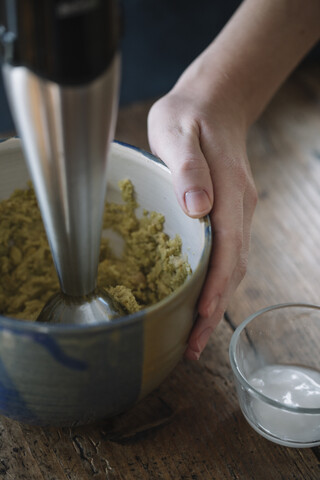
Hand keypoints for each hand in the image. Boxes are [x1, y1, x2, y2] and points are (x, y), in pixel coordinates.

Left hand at [148, 88, 256, 359]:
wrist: (213, 103)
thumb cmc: (189, 117)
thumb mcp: (178, 133)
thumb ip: (186, 169)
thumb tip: (198, 208)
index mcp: (229, 190)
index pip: (227, 248)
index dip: (216, 285)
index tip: (199, 317)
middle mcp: (239, 207)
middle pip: (233, 267)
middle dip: (212, 308)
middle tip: (191, 348)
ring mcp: (237, 211)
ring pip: (232, 266)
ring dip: (214, 302)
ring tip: (193, 337)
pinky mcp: (228, 213)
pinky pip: (226, 255)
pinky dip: (215, 283)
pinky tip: (199, 299)